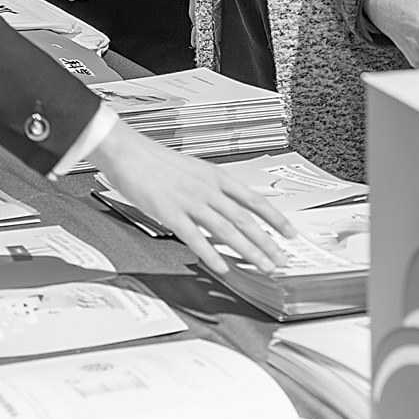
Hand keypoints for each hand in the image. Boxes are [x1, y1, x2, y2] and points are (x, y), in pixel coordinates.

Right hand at [90, 119, 293, 276]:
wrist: (128, 151)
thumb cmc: (156, 161)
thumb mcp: (193, 169)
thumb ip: (211, 188)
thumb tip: (228, 205)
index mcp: (216, 176)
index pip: (254, 200)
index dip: (275, 218)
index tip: (290, 233)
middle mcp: (208, 189)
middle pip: (246, 219)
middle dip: (268, 243)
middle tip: (282, 260)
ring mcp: (190, 201)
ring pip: (227, 230)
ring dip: (249, 251)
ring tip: (263, 267)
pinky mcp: (170, 213)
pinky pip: (195, 237)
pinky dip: (211, 254)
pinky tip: (222, 267)